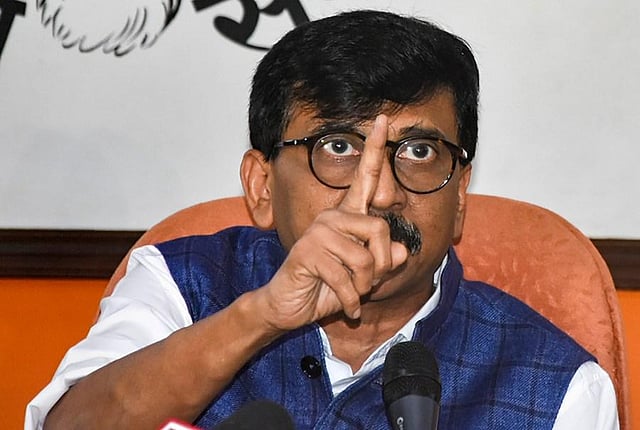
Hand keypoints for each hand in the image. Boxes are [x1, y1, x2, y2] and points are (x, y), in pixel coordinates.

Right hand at [256, 115, 408, 331]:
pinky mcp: (307, 252)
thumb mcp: (363, 278)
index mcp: (346, 217)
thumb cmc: (325, 288)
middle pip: (380, 230)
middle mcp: (332, 218)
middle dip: (381, 266)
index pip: (364, 178)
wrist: (289, 307)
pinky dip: (350, 300)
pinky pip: (346, 277)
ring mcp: (318, 233)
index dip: (375, 150)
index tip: (385, 120)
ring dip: (364, 286)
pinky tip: (344, 307)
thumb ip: (385, 262)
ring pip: (365, 257)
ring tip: (350, 292)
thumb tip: (401, 249)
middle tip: (366, 283)